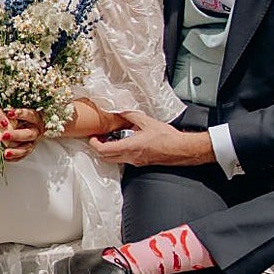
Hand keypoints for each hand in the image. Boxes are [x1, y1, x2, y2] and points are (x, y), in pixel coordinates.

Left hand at [0, 108, 45, 162]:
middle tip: (4, 135)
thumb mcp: (16, 112)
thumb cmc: (18, 117)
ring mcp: (32, 142)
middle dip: (16, 135)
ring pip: (26, 148)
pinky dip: (13, 157)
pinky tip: (5, 157)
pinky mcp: (27, 151)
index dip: (21, 114)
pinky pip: (22, 156)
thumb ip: (10, 111)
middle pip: (29, 134)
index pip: (30, 115)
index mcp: (35, 118)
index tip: (9, 113)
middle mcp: (36, 131)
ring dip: (15, 150)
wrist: (25, 125)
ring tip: (5, 152)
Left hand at [88, 111, 214, 166]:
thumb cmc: (167, 138)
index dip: (94, 144)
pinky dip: (119, 151)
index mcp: (129, 147)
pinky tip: (125, 141)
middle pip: (105, 158)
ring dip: (109, 150)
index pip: (103, 150)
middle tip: (98, 137)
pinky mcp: (141, 163)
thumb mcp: (147, 121)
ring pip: (114, 159)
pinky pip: (124, 159)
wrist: (180, 149)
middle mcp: (130, 157)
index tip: (92, 137)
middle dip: (98, 148)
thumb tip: (120, 111)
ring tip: (111, 137)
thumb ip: (130, 115)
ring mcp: (135, 162)